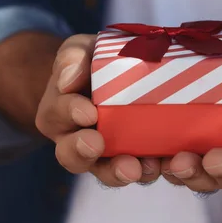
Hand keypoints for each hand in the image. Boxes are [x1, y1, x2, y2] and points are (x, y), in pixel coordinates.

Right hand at [36, 35, 158, 185]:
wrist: (121, 76)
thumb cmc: (94, 62)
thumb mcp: (80, 50)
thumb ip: (72, 58)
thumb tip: (69, 80)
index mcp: (58, 113)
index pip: (57, 116)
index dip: (70, 113)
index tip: (87, 111)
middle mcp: (76, 141)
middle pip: (73, 156)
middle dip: (83, 152)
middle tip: (96, 145)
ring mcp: (106, 156)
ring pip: (106, 172)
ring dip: (119, 171)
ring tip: (136, 168)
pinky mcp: (137, 160)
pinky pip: (141, 170)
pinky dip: (151, 169)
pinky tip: (164, 163)